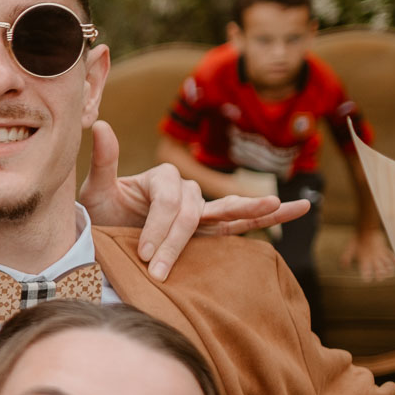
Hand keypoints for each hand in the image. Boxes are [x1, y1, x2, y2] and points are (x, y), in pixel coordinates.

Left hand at [81, 122, 312, 279]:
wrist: (104, 239)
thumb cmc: (99, 217)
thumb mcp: (95, 192)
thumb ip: (103, 160)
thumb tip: (101, 124)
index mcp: (161, 178)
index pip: (169, 202)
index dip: (157, 228)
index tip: (142, 255)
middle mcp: (185, 189)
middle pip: (192, 212)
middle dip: (175, 242)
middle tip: (158, 270)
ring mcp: (201, 208)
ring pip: (229, 210)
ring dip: (254, 209)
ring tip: (277, 204)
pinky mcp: (210, 228)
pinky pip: (242, 223)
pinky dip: (269, 217)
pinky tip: (300, 209)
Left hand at [341, 227, 394, 280]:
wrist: (367, 229)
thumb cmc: (357, 239)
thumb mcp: (349, 249)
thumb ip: (346, 258)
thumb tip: (343, 267)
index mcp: (364, 259)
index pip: (366, 271)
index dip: (367, 277)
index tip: (367, 280)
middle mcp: (374, 258)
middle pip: (379, 270)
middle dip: (380, 276)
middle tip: (379, 279)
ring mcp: (381, 253)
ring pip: (387, 265)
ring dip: (388, 271)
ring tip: (388, 275)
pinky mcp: (385, 249)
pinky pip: (392, 256)